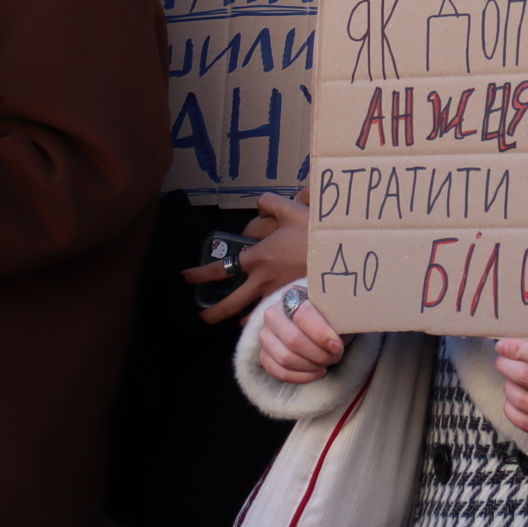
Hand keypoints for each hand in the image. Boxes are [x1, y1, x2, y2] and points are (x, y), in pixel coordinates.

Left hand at [182, 188, 311, 322]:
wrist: (342, 254)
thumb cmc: (314, 233)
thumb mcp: (292, 209)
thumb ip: (271, 203)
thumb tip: (260, 204)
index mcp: (257, 259)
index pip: (220, 269)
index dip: (200, 275)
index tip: (185, 278)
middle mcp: (262, 281)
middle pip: (230, 304)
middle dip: (212, 313)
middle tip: (203, 318)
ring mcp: (278, 296)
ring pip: (252, 316)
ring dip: (241, 320)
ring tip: (237, 322)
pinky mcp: (294, 304)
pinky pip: (274, 317)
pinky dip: (267, 321)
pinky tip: (269, 323)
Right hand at [257, 287, 345, 383]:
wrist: (318, 322)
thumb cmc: (331, 315)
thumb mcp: (337, 310)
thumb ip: (339, 315)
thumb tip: (348, 325)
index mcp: (292, 294)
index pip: (303, 316)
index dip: (321, 334)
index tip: (338, 346)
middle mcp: (273, 313)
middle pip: (293, 340)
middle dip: (319, 354)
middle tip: (336, 356)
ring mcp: (265, 334)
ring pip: (285, 358)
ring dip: (311, 366)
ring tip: (328, 363)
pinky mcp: (264, 354)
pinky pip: (279, 372)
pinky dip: (302, 376)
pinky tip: (318, 373)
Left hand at [495, 339, 527, 442]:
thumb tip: (524, 337)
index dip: (517, 347)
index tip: (505, 343)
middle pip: (527, 376)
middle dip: (507, 364)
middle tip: (502, 358)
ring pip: (522, 400)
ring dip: (508, 385)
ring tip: (509, 378)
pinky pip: (525, 423)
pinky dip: (511, 408)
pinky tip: (513, 398)